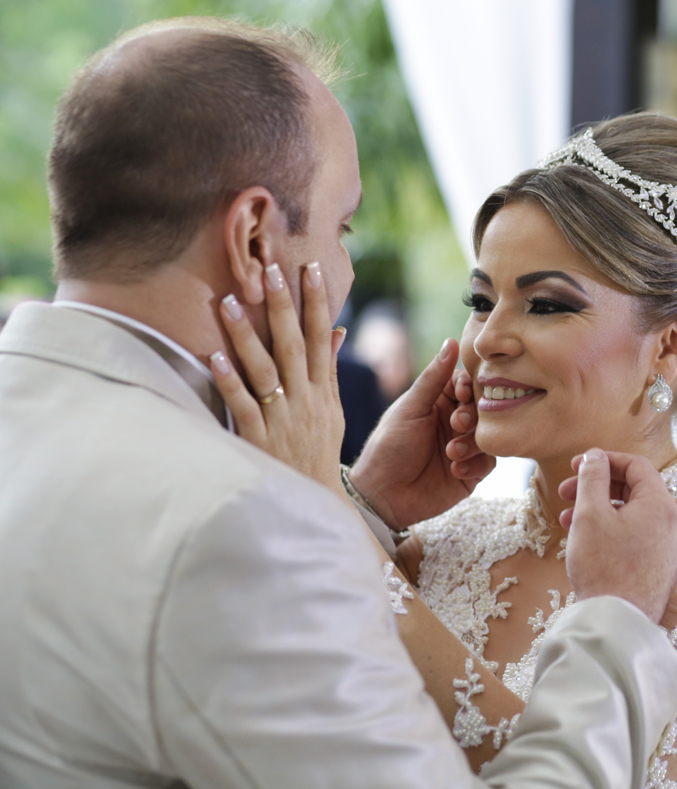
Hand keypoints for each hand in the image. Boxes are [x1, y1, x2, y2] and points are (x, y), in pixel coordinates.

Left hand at [210, 262, 345, 494]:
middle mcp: (304, 400)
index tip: (308, 270)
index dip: (316, 303)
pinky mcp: (258, 438)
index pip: (320, 338)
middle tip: (269, 270)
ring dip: (247, 335)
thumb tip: (335, 331)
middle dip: (282, 306)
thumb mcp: (332, 411)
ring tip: (230, 301)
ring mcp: (281, 418)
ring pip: (264, 370)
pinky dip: (230, 381)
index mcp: (321, 390)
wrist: (312, 502)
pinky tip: (214, 357)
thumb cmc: (317, 452)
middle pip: (293, 345)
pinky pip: (242, 405)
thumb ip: (327, 370)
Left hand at [348, 339, 494, 530]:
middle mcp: (454, 422)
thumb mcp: (411, 408)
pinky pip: (488, 463)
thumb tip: (451, 341)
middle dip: (473, 416)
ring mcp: (465, 447)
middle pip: (484, 409)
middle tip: (457, 424)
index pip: (468, 384)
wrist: (382, 495)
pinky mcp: (471, 473)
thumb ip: (434, 377)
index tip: (463, 394)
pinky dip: (475, 465)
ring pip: (489, 436)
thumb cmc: (389, 446)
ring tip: (451, 453)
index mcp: (439, 401)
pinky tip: (454, 470)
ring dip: (473, 443)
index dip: (470, 387)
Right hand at [558, 449, 676, 622]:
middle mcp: (668, 523)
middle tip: (564, 492)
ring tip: (566, 520)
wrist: (618, 622)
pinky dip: (608, 530)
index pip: (635, 465)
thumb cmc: (604, 567)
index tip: (577, 465)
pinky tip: (584, 542)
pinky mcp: (654, 568)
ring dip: (597, 509)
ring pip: (628, 515)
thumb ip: (592, 478)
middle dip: (595, 486)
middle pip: (632, 489)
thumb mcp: (591, 514)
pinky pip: (631, 537)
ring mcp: (663, 548)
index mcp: (659, 504)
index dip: (603, 460)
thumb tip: (595, 456)